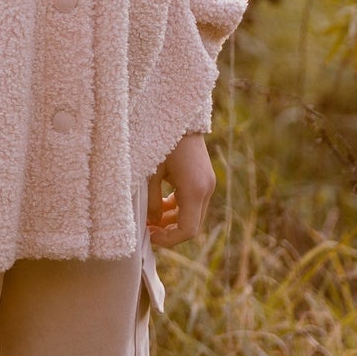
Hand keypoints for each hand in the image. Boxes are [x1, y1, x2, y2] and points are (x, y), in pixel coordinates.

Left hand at [146, 132, 214, 247]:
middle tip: (148, 229)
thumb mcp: (152, 172)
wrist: (180, 115)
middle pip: (192, 224)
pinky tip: (160, 204)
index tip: (150, 236)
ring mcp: (208, 183)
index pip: (188, 230)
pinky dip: (179, 207)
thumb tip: (152, 222)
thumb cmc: (161, 140)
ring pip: (193, 214)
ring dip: (174, 219)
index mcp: (194, 190)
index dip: (169, 239)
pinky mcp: (205, 178)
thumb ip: (152, 200)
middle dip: (170, 231)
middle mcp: (206, 189)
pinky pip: (194, 201)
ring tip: (151, 218)